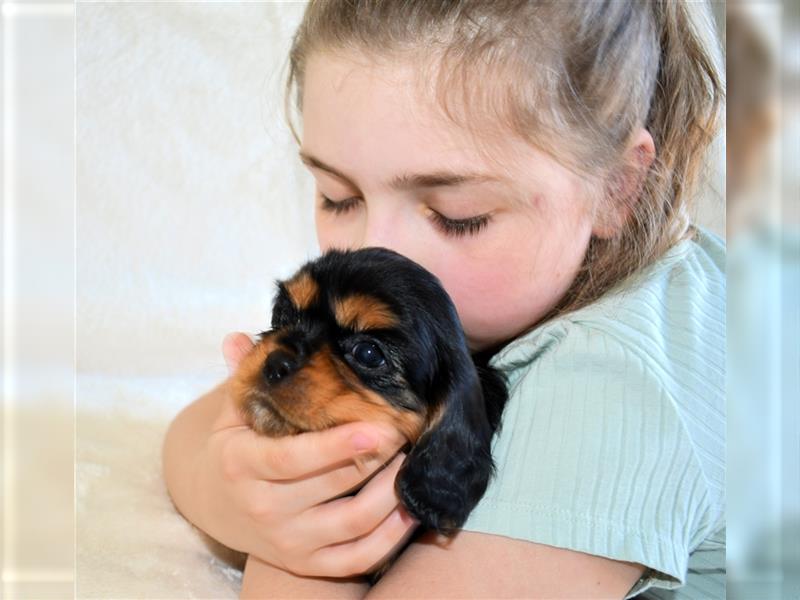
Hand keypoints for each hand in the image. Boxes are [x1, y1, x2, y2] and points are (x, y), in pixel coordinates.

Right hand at [194, 333, 416, 576]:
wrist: (218, 505)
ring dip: (392, 492)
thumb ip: (241, 376)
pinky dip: (391, 537)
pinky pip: (358, 559)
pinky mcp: (308, 565)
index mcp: (240, 464)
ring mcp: (287, 542)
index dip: (337, 445)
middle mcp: (262, 508)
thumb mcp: (232, 412)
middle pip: (335, 485)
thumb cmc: (237, 446)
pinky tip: (411, 506)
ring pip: (354, 523)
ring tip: (414, 459)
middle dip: (379, 456)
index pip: (292, 457)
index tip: (379, 427)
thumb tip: (237, 336)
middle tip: (409, 427)